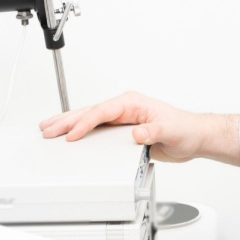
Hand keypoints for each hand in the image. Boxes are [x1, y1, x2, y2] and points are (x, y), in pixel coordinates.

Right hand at [39, 91, 239, 165]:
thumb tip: (138, 133)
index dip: (85, 123)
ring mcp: (120, 118)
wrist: (192, 137)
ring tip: (48, 128)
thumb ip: (154, 131)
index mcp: (132, 102)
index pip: (102, 111)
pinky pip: (94, 129)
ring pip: (88, 119)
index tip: (72, 135)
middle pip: (89, 112)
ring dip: (68, 124)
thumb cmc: (184, 129)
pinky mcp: (120, 130)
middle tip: (47, 129)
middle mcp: (124, 108)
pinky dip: (79, 132)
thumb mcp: (171, 130)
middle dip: (67, 121)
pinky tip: (68, 137)